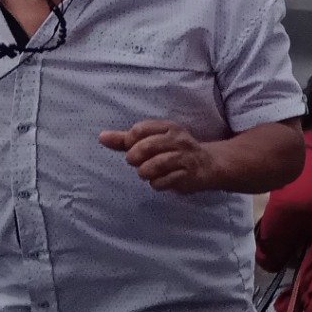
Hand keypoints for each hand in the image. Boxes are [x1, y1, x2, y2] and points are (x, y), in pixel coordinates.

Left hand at [100, 119, 222, 193]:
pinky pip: (164, 181)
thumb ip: (126, 140)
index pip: (139, 130)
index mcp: (168, 127)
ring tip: (147, 173)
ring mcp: (185, 157)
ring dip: (145, 172)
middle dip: (135, 158)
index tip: (132, 148)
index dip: (130, 142)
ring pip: (154, 165)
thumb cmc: (175, 151)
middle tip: (137, 163)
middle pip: (145, 147)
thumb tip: (102, 137)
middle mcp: (178, 140)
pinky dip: (157, 184)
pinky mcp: (189, 175)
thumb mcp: (153, 141)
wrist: (210, 164)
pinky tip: (160, 181)